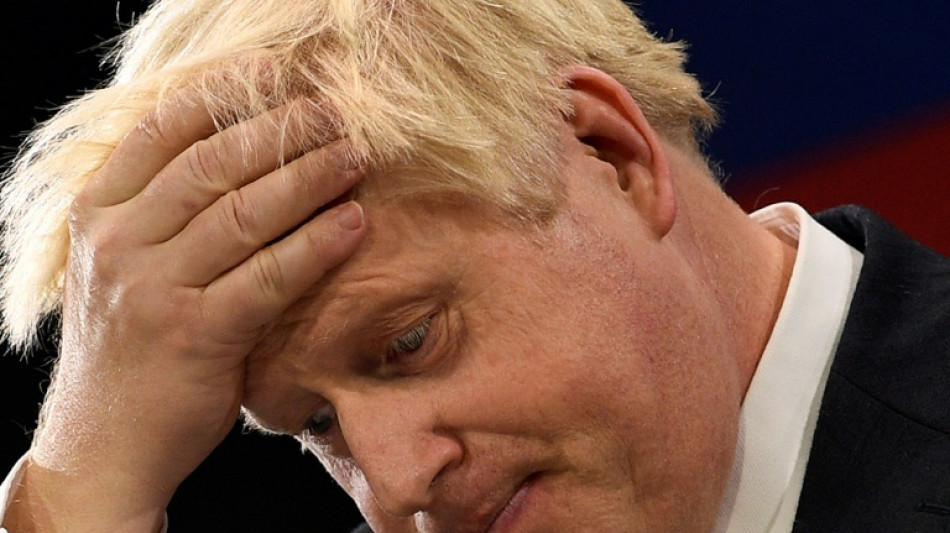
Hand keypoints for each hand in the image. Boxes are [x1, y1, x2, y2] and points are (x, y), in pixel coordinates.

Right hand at [3, 95, 365, 531]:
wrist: (104, 442)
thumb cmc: (130, 346)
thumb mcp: (124, 267)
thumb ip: (163, 214)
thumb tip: (242, 152)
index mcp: (97, 214)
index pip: (159, 132)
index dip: (221, 95)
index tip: (272, 74)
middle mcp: (118, 243)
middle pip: (212, 165)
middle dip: (281, 131)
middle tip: (333, 113)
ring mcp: (153, 288)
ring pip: (244, 214)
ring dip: (309, 178)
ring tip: (355, 156)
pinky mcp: (196, 335)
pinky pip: (269, 276)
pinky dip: (316, 245)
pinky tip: (353, 223)